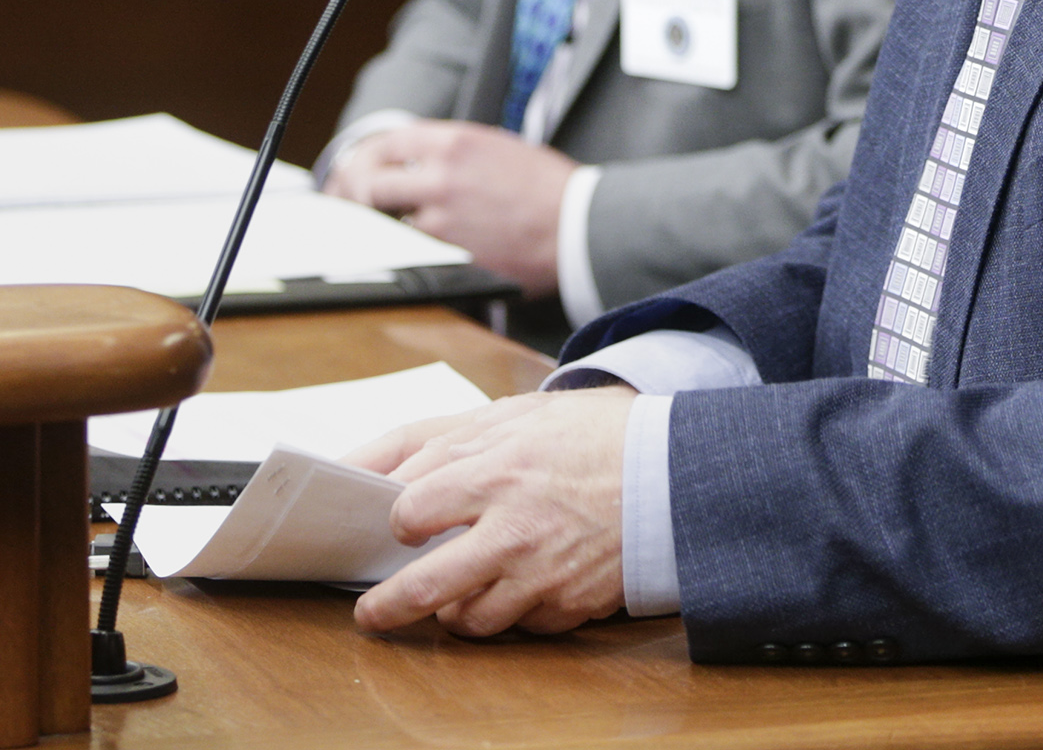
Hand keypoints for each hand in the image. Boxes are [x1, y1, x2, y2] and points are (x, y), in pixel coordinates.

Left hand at [326, 122, 576, 295]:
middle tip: (362, 207)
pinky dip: (406, 254)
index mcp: (455, 142)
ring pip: (383, 222)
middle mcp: (440, 175)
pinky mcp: (449, 254)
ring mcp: (441, 218)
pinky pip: (409, 253)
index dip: (370, 159)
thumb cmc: (549, 188)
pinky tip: (411, 256)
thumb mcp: (499, 147)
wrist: (578, 225)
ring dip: (382, 228)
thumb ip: (454, 151)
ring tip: (382, 234)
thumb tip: (420, 161)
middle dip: (364, 196)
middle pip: (371, 181)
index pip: (387, 142)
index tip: (367, 171)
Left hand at [350, 387, 634, 637]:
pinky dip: (514, 613)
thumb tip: (365, 464)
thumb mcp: (517, 414)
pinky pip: (522, 627)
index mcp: (496, 471)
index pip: (409, 510)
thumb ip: (443, 438)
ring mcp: (543, 574)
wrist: (677, 469)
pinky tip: (519, 588)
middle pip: (424, 585)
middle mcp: (514, 529)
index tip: (400, 524)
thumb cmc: (597, 434)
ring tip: (455, 596)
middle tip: (374, 612)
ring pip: (469, 619)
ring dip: (454, 611)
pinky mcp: (572, 604)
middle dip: (389, 604)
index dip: (397, 519)